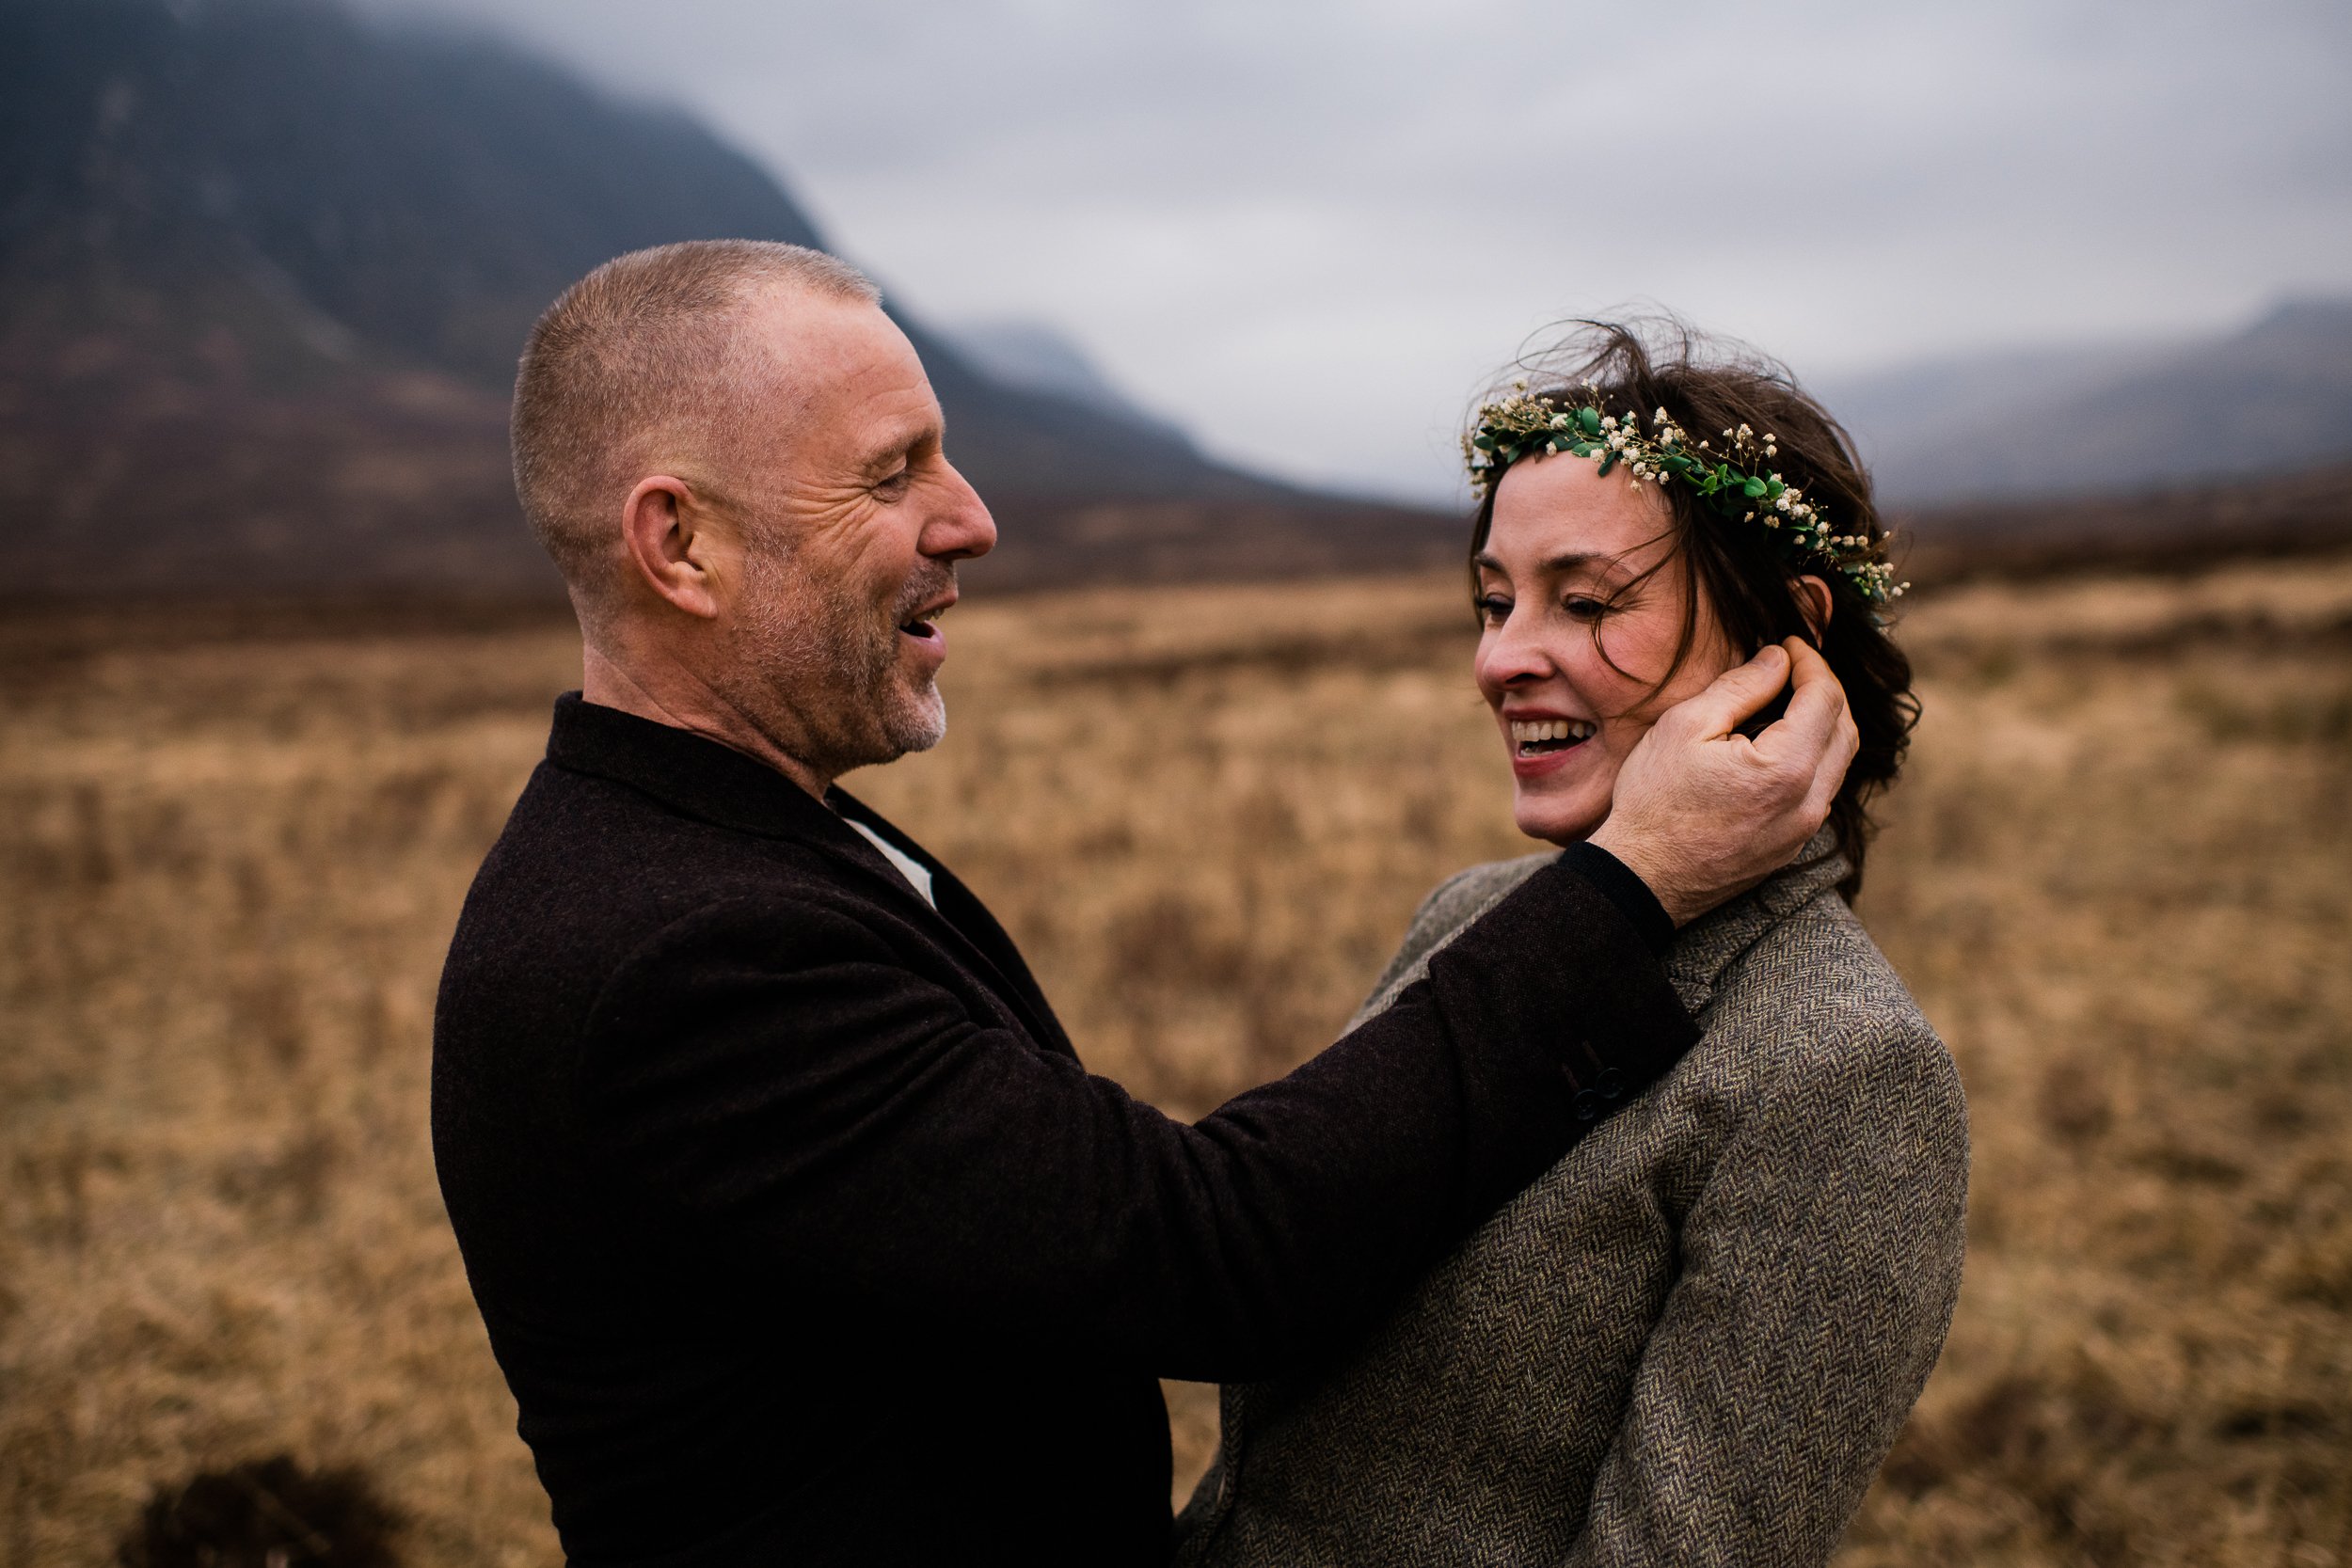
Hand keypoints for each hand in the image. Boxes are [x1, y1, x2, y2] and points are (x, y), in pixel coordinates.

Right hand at [1588, 638, 1858, 925]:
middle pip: (1845, 729)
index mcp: (1786, 768)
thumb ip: (1740, 687)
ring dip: (1824, 724)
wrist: (1642, 878)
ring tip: (1789, 700)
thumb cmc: (1653, 802)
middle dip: (1826, 690)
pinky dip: (1812, 756)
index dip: (1811, 663)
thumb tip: (1778, 659)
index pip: (1825, 699)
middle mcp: (1808, 803)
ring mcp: (1804, 829)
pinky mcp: (1792, 845)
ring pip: (1838, 762)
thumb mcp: (1684, 726)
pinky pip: (1821, 790)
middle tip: (1795, 667)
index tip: (1790, 645)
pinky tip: (1780, 743)